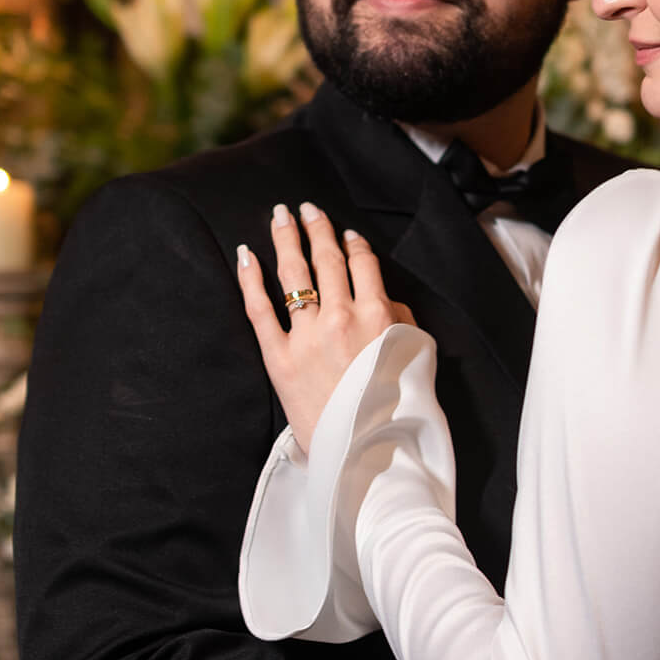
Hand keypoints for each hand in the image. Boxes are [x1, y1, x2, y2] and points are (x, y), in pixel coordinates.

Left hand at [237, 202, 413, 452]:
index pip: (363, 264)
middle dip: (317, 229)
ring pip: (293, 276)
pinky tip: (247, 256)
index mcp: (378, 316)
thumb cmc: (394, 407)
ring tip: (280, 217)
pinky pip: (259, 310)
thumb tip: (384, 299)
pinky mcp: (279, 359)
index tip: (346, 231)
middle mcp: (341, 318)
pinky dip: (251, 280)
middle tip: (306, 209)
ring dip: (286, 240)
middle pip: (327, 261)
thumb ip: (400, 321)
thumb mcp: (412, 356)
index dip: (353, 243)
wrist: (366, 451)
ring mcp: (307, 337)